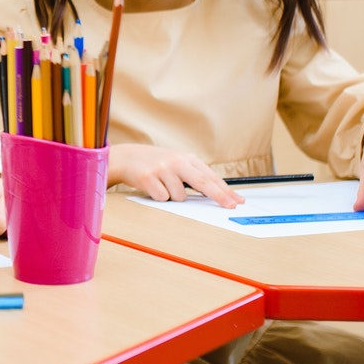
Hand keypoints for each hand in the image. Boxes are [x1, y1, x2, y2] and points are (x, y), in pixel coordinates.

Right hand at [108, 144, 242, 208]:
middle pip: (203, 182)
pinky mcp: (148, 177)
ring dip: (173, 197)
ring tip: (163, 186)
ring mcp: (162, 169)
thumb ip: (194, 175)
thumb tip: (216, 193)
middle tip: (230, 206)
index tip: (237, 201)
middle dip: (219, 196)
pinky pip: (162, 198)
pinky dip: (159, 197)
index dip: (225, 190)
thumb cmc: (155, 163)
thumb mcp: (176, 163)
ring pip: (179, 196)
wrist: (126, 157)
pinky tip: (152, 187)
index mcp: (186, 158)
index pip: (210, 176)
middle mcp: (176, 161)